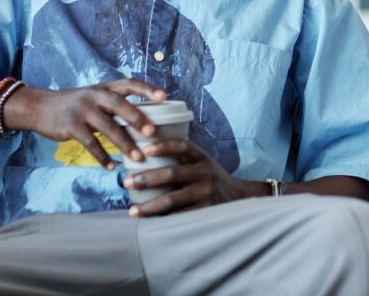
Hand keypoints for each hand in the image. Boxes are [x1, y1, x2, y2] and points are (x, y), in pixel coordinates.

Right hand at [6, 79, 165, 168]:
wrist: (39, 107)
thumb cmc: (76, 105)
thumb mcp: (95, 98)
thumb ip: (116, 106)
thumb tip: (144, 121)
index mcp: (105, 88)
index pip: (130, 83)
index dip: (147, 89)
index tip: (164, 97)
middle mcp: (94, 95)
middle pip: (119, 104)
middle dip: (137, 118)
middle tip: (152, 132)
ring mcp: (81, 110)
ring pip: (107, 127)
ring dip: (124, 144)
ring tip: (138, 158)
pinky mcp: (70, 126)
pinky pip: (90, 143)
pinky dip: (102, 156)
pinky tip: (111, 166)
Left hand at [124, 139, 259, 215]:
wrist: (241, 197)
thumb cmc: (213, 179)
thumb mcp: (204, 164)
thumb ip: (183, 160)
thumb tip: (146, 156)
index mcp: (203, 158)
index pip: (183, 146)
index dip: (164, 145)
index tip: (146, 149)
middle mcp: (205, 173)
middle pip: (172, 173)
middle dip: (147, 178)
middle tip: (127, 182)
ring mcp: (207, 193)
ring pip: (173, 199)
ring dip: (150, 205)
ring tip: (133, 211)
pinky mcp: (206, 211)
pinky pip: (180, 216)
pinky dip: (164, 220)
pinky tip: (150, 223)